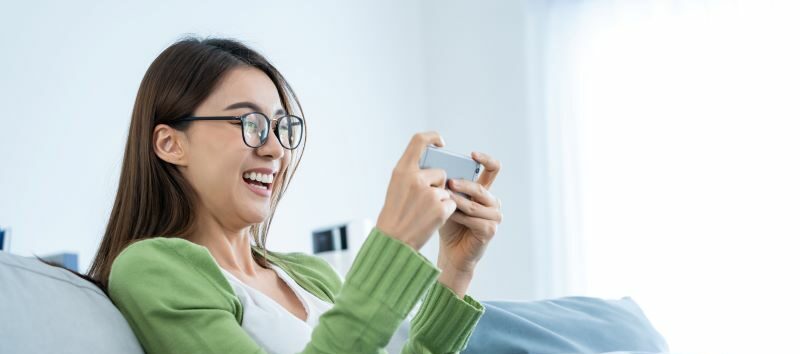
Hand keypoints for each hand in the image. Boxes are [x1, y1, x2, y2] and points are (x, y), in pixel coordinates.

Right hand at [376, 132, 456, 250]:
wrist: (393, 241)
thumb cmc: (395, 214)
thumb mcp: (396, 187)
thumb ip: (412, 174)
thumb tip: (435, 167)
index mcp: (402, 170)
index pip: (418, 140)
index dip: (432, 137)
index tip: (441, 143)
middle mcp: (416, 178)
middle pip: (440, 172)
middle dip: (438, 185)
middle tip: (422, 203)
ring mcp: (429, 193)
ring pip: (446, 190)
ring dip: (440, 200)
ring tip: (424, 213)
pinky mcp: (440, 208)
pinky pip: (451, 203)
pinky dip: (445, 212)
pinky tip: (431, 220)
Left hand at [437, 151, 501, 283]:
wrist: (451, 251)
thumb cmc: (449, 224)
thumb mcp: (447, 200)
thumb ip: (448, 186)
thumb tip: (437, 167)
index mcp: (484, 191)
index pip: (493, 169)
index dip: (486, 160)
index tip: (472, 155)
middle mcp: (492, 202)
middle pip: (481, 187)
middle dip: (463, 184)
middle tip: (448, 182)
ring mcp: (494, 217)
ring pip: (476, 204)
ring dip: (459, 201)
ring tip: (445, 199)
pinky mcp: (490, 230)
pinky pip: (475, 220)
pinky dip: (461, 217)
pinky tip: (450, 215)